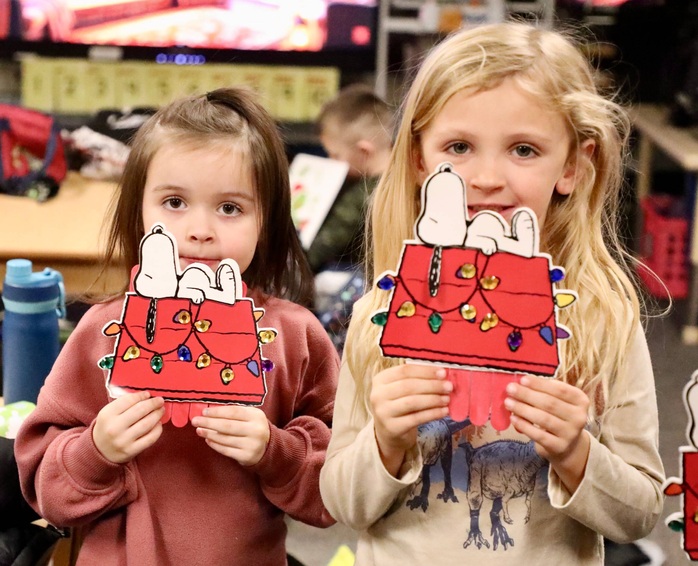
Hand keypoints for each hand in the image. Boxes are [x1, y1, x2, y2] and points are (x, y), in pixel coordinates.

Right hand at [93, 391, 164, 463]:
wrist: (99, 451)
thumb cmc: (108, 427)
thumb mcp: (108, 413)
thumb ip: (124, 403)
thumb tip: (145, 395)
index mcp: (107, 415)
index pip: (128, 400)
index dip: (141, 396)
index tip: (148, 394)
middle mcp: (114, 428)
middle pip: (140, 410)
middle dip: (153, 403)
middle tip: (160, 400)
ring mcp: (123, 441)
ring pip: (147, 424)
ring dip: (157, 415)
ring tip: (161, 410)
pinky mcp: (131, 451)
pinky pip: (150, 438)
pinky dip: (157, 429)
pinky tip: (158, 424)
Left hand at [191, 406, 269, 465]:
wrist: (269, 447)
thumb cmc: (253, 427)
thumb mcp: (250, 416)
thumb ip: (234, 413)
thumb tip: (210, 412)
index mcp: (256, 416)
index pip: (233, 412)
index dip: (217, 412)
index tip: (204, 412)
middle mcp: (255, 430)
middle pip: (227, 426)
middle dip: (209, 423)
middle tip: (195, 421)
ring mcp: (251, 444)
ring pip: (225, 439)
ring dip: (209, 434)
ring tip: (199, 430)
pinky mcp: (246, 456)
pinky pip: (226, 450)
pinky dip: (215, 445)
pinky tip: (208, 440)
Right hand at [370, 364, 451, 475]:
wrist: (388, 432)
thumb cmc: (399, 404)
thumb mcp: (400, 389)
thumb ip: (416, 379)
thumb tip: (442, 372)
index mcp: (380, 379)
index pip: (404, 370)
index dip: (425, 371)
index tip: (443, 372)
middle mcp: (378, 395)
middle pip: (408, 386)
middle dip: (432, 385)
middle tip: (449, 386)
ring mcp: (383, 412)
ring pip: (412, 402)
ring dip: (433, 399)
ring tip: (447, 399)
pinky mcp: (392, 427)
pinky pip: (416, 418)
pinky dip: (432, 414)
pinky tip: (444, 411)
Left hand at [504, 375, 590, 492]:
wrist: (567, 446)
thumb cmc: (558, 416)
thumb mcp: (558, 401)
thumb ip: (544, 391)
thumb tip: (521, 383)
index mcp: (580, 400)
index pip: (560, 390)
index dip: (540, 384)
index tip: (523, 379)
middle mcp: (579, 417)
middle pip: (550, 403)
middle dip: (527, 395)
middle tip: (510, 389)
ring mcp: (570, 434)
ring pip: (543, 419)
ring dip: (523, 409)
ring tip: (508, 402)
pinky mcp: (559, 447)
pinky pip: (539, 435)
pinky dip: (524, 426)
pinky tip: (513, 418)